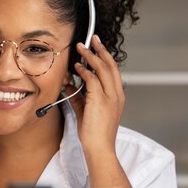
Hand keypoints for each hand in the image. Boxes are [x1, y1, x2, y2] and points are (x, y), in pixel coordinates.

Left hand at [65, 35, 124, 156]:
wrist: (99, 148)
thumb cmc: (94, 134)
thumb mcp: (85, 112)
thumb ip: (79, 98)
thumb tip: (70, 86)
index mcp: (117, 97)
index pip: (113, 72)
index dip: (105, 58)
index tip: (97, 48)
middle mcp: (116, 95)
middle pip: (111, 65)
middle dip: (101, 50)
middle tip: (93, 39)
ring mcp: (110, 97)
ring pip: (103, 69)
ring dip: (91, 56)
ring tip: (81, 47)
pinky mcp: (100, 100)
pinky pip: (92, 80)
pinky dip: (84, 71)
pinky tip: (77, 67)